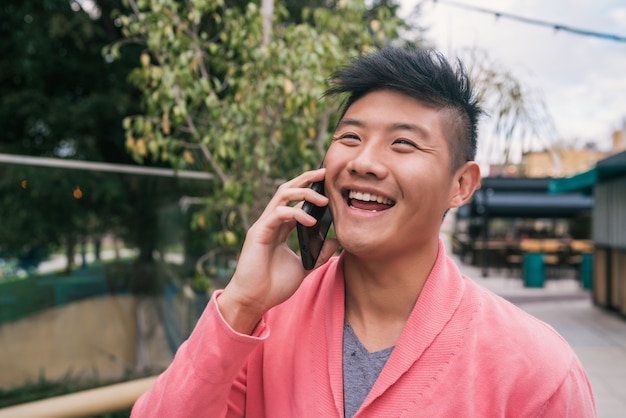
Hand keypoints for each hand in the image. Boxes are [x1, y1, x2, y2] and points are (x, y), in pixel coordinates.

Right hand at [217, 168, 339, 333]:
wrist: (254, 301)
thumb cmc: (274, 285)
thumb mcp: (304, 266)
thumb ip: (320, 253)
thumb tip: (338, 240)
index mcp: (281, 228)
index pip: (295, 200)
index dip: (310, 189)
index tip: (329, 183)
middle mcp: (271, 222)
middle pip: (287, 190)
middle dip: (306, 179)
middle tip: (325, 173)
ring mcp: (264, 225)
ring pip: (282, 195)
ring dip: (304, 193)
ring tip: (324, 200)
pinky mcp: (258, 232)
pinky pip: (278, 213)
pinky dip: (296, 213)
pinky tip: (311, 221)